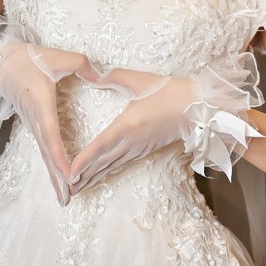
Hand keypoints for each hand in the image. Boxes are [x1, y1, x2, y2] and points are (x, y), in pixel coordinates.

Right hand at [0, 44, 101, 205]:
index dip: (59, 155)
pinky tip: (58, 180)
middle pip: (47, 152)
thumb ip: (81, 64)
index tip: (68, 173)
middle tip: (67, 198)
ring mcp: (33, 124)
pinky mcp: (34, 125)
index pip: (51, 134)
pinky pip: (44, 149)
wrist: (1, 63)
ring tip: (65, 198)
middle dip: (57, 176)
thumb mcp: (57, 56)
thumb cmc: (30, 59)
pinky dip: (51, 166)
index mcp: (42, 103)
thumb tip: (100, 76)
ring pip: (45, 154)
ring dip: (54, 177)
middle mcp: (36, 119)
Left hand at [67, 67, 194, 195]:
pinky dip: (108, 171)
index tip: (69, 172)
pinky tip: (101, 176)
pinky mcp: (146, 149)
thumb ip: (112, 77)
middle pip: (103, 162)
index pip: (100, 145)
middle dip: (83, 176)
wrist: (199, 108)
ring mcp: (139, 147)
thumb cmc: (171, 92)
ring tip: (78, 188)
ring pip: (112, 166)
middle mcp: (132, 141)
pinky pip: (122, 163)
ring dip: (94, 177)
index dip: (84, 160)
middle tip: (66, 189)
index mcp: (128, 125)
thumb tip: (90, 76)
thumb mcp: (140, 79)